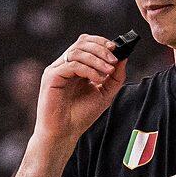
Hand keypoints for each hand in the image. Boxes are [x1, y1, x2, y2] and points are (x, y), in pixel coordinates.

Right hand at [34, 34, 126, 149]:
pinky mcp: (51, 77)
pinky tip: (97, 79)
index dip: (102, 42)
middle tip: (114, 60)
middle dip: (101, 49)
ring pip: (77, 51)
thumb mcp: (105, 94)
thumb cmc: (81, 116)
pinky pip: (72, 65)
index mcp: (76, 66)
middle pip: (81, 42)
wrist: (64, 133)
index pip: (86, 43)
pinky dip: (88, 69)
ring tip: (108, 71)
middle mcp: (65, 64)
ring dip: (97, 59)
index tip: (116, 49)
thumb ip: (115, 77)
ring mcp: (56, 69)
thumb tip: (124, 58)